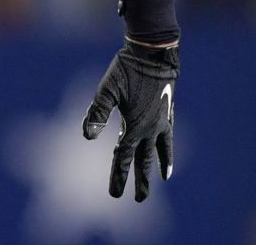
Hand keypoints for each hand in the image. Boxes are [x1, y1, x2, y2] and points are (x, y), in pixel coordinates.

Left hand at [82, 40, 178, 200]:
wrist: (154, 54)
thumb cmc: (127, 70)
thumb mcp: (107, 89)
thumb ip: (97, 113)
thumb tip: (87, 136)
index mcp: (133, 127)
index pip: (122, 158)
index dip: (118, 177)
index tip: (115, 195)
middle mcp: (149, 130)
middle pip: (142, 161)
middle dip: (140, 181)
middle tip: (139, 200)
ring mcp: (160, 123)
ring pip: (158, 152)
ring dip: (157, 167)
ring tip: (160, 181)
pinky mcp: (166, 115)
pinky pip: (168, 138)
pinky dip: (167, 151)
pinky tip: (167, 159)